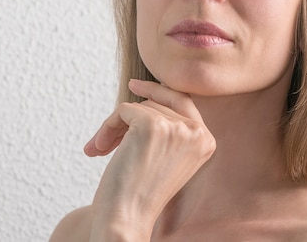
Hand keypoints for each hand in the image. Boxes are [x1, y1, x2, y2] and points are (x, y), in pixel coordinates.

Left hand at [84, 79, 215, 241]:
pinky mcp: (152, 125)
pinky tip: (100, 149)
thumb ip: (170, 128)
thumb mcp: (167, 157)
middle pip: (157, 103)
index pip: (183, 101)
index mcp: (206, 140)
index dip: (158, 92)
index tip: (135, 86)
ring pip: (138, 106)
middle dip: (127, 120)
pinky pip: (123, 109)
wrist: (127, 220)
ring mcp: (176, 127)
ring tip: (101, 150)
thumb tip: (150, 91)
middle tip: (104, 142)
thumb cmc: (140, 194)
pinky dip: (107, 127)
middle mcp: (197, 132)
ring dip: (113, 127)